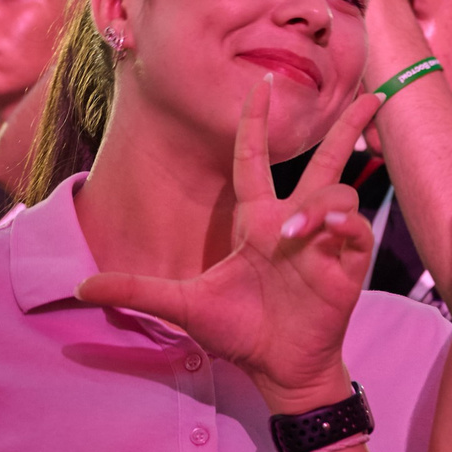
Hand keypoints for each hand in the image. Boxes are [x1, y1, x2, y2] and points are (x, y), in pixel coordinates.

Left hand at [77, 77, 380, 410]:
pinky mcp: (347, 264)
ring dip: (319, 203)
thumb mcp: (182, 306)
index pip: (254, 159)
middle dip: (347, 127)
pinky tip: (327, 232)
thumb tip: (80, 286)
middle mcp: (293, 222)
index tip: (261, 83)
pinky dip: (344, 223)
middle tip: (370, 96)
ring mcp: (324, 242)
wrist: (276, 368)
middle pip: (326, 160)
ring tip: (295, 234)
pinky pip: (355, 228)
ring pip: (338, 191)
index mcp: (256, 221)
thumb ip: (136, 291)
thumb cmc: (238, 332)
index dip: (256, 121)